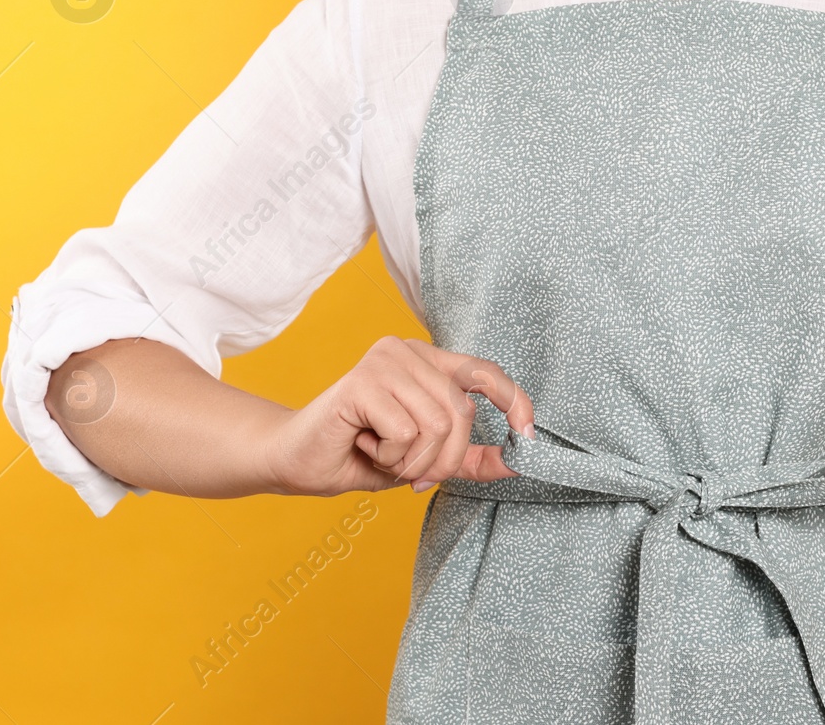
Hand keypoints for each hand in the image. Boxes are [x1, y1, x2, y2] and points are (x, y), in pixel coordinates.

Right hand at [263, 336, 535, 495]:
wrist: (295, 462)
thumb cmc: (360, 456)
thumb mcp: (426, 460)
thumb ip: (470, 457)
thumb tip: (521, 459)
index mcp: (428, 360)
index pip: (485, 371)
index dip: (514, 400)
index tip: (529, 435)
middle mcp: (409, 349)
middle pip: (461, 412)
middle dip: (444, 459)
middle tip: (414, 475)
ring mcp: (385, 360)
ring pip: (437, 425)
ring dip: (412, 460)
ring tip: (383, 454)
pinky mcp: (363, 380)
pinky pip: (406, 432)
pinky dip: (390, 456)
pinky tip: (364, 444)